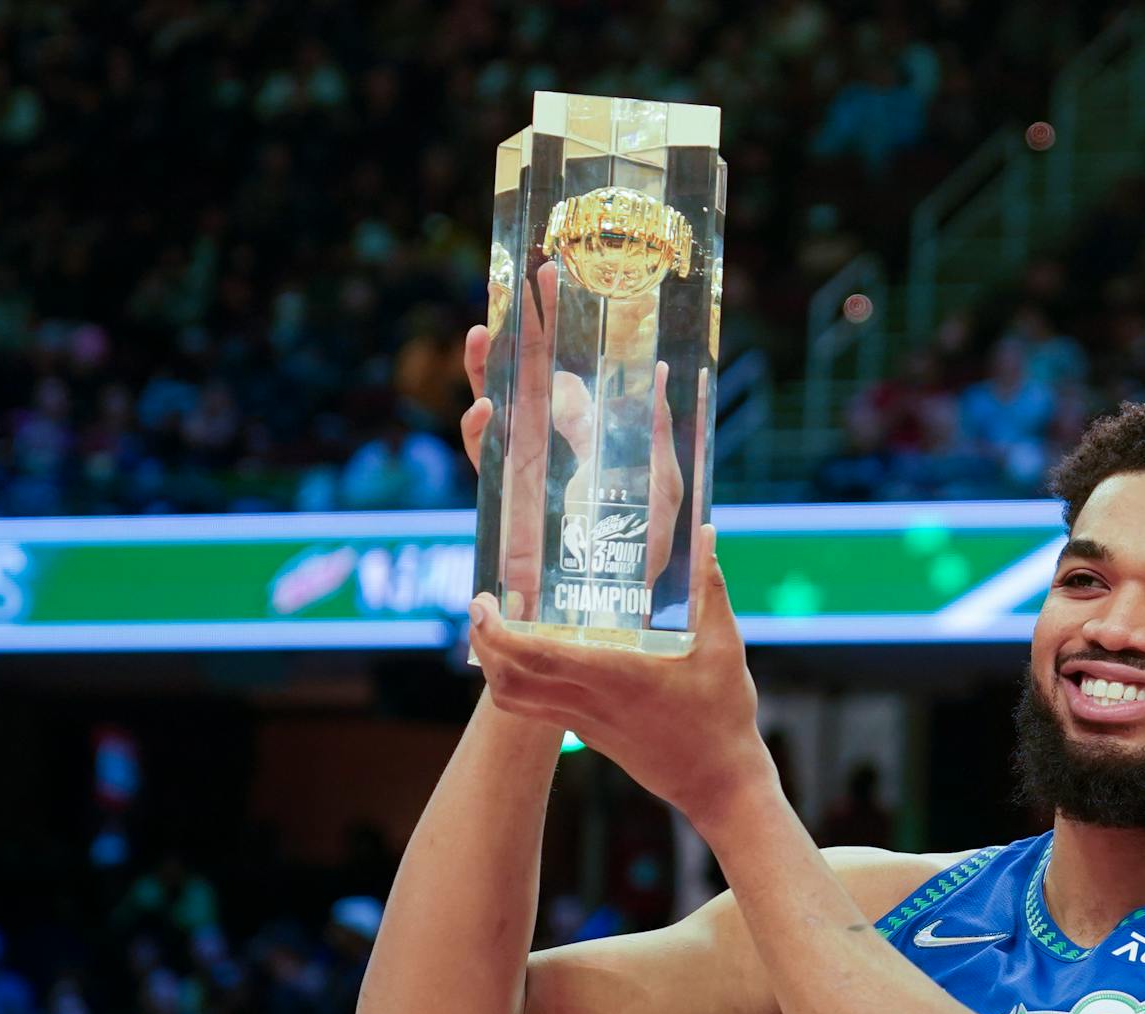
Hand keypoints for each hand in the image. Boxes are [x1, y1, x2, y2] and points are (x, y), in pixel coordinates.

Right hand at [461, 265, 695, 620]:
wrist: (611, 610)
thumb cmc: (645, 553)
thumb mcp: (665, 486)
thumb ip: (656, 433)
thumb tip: (657, 375)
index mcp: (588, 430)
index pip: (571, 363)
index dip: (563, 321)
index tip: (557, 273)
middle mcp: (551, 441)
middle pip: (530, 370)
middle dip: (526, 325)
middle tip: (524, 275)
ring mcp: (525, 467)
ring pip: (499, 406)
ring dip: (487, 371)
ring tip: (483, 331)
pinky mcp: (507, 501)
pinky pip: (484, 462)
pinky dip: (479, 436)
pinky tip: (485, 411)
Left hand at [467, 520, 773, 826]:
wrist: (719, 783)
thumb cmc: (724, 716)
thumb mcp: (725, 647)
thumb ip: (711, 590)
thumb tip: (706, 535)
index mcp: (617, 677)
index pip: (536, 657)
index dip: (497, 633)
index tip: (482, 604)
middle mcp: (591, 703)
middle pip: (510, 679)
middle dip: (483, 642)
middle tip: (482, 606)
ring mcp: (586, 724)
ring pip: (516, 701)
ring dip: (495, 667)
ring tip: (498, 631)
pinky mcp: (590, 737)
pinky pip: (538, 710)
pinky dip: (521, 684)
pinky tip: (536, 659)